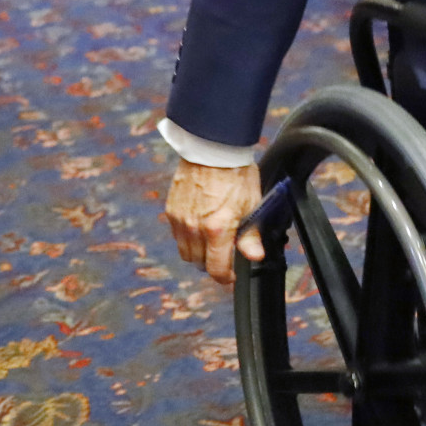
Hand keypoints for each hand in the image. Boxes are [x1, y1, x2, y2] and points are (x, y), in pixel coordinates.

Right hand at [166, 159, 264, 285]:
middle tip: (225, 252)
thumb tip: (254, 256)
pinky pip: (177, 235)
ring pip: (186, 252)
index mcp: (217, 229)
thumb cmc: (235, 173)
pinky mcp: (171, 211)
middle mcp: (194, 228)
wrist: (212, 149)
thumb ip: (250, 235)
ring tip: (212, 239)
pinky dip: (188, 237)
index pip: (216, 269)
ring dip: (198, 252)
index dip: (226, 277)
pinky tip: (200, 225)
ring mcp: (180, 220)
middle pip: (199, 263)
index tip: (231, 274)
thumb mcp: (252, 204)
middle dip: (213, 262)